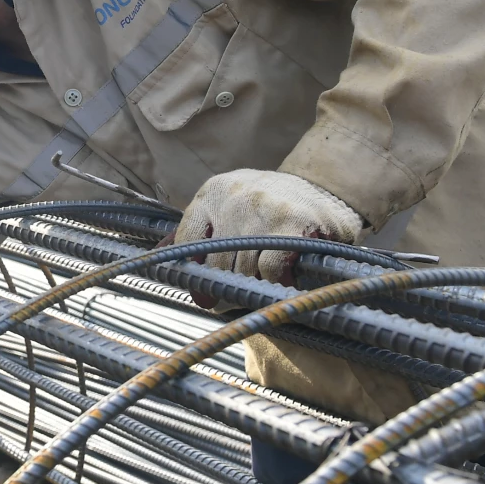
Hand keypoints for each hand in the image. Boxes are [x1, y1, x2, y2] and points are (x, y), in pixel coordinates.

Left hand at [175, 168, 362, 284]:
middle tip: (236, 300)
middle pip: (216, 262)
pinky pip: (269, 270)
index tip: (202, 292)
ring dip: (252, 286)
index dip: (194, 273)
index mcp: (213, 192)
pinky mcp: (291, 224)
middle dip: (226, 286)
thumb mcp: (230, 203)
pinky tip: (281, 279)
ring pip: (243, 269)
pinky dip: (274, 282)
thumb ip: (198, 228)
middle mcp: (234, 197)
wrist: (328, 184)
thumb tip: (156, 256)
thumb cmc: (272, 203)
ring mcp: (262, 209)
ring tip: (262, 286)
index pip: (187, 240)